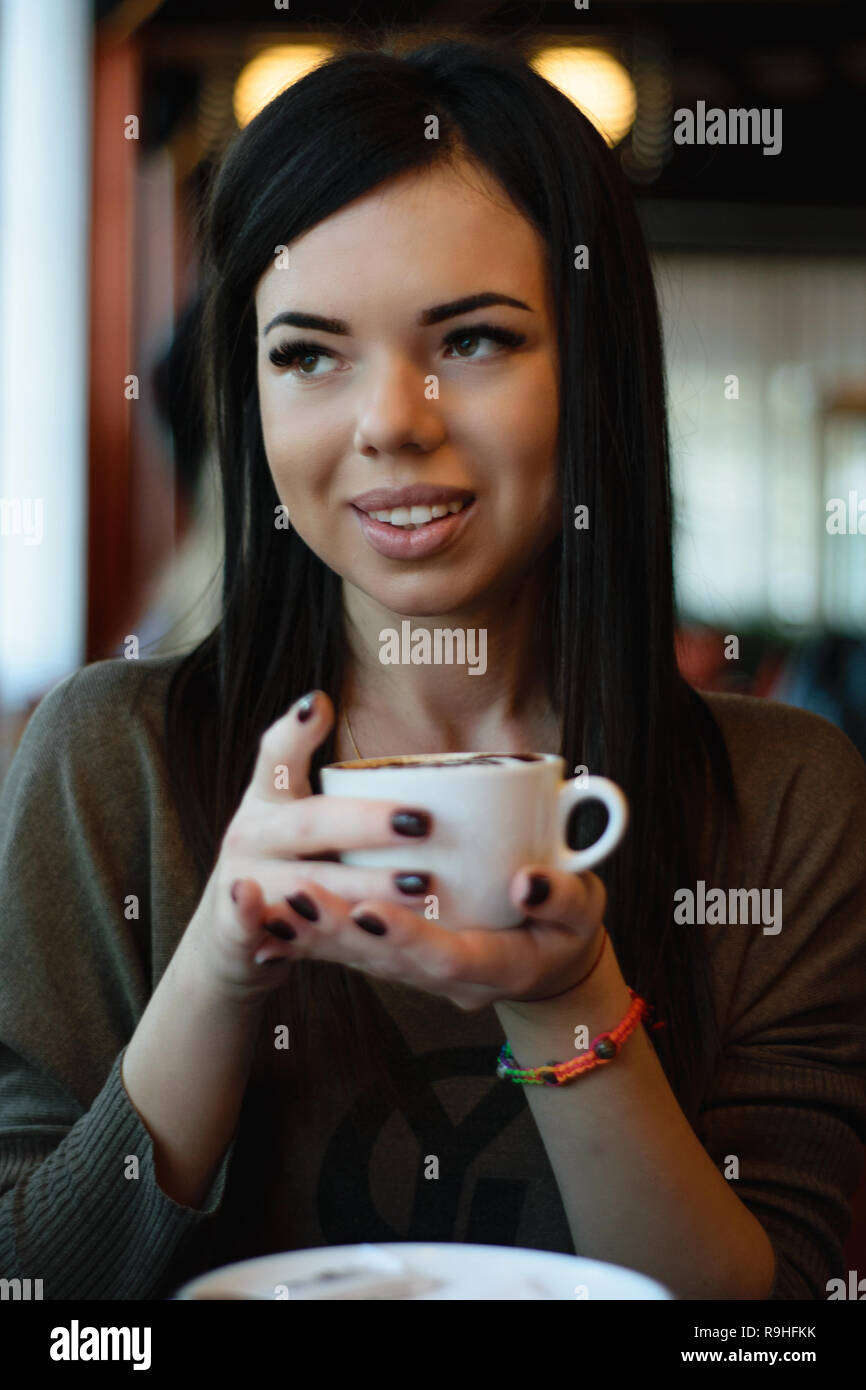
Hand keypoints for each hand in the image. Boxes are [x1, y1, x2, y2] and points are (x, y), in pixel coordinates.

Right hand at [179, 690, 442, 1004]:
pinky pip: (252, 925)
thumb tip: (438, 757)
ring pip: (303, 882)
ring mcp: (242, 882)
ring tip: (419, 886)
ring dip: (360, 885)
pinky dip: (264, 917)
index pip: (278, 756)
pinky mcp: (233, 932)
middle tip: (421, 822)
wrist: (233, 937)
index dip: (296, 732)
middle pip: (310, 822)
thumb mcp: (307, 823)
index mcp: (270, 799)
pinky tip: (304, 914)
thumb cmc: (292, 868)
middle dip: (367, 823)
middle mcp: (253, 834)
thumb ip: (349, 793)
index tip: (320, 704)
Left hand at [254, 846, 608, 1013]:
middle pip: (388, 962)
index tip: (370, 909)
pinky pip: (352, 954)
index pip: (447, 958)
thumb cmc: (569, 928)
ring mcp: (421, 975)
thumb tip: (528, 880)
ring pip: (362, 960)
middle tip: (299, 897)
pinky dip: (313, 938)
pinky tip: (271, 918)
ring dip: (317, 935)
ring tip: (274, 904)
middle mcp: (450, 981)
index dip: (407, 937)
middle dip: (342, 932)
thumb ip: (564, 896)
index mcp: (498, 968)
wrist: (549, 962)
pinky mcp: (399, 960)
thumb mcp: (586, 912)